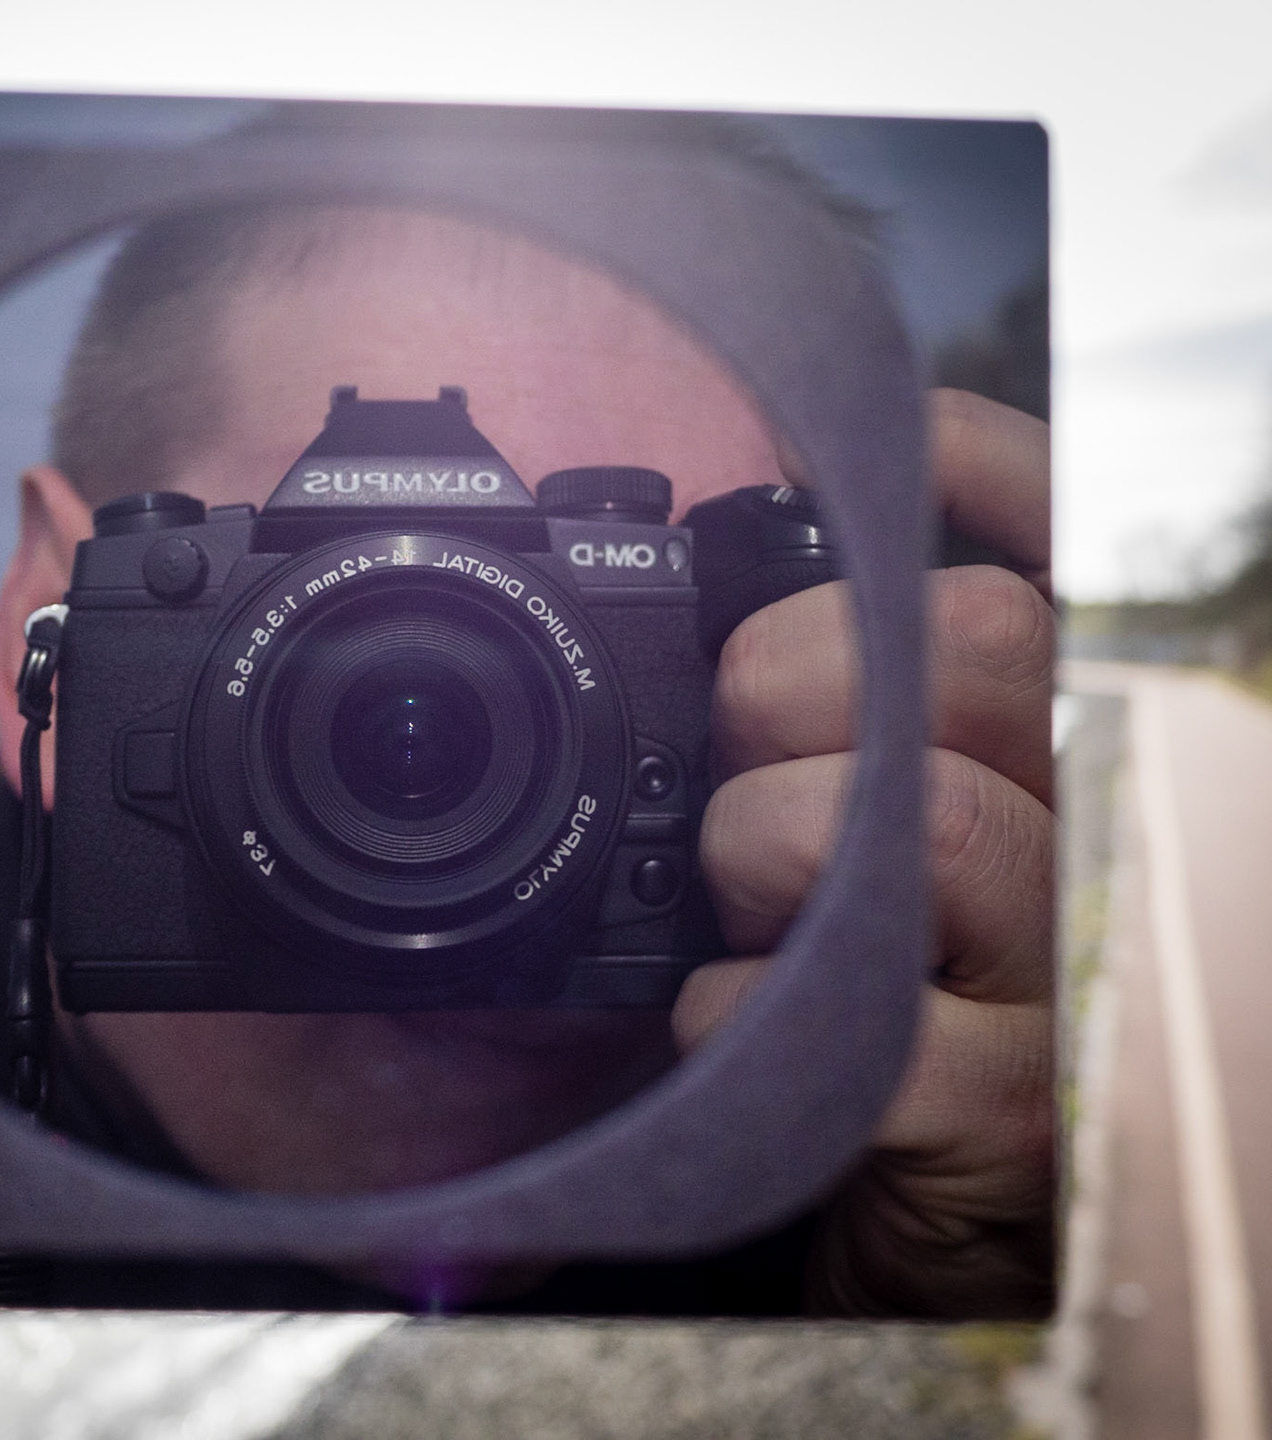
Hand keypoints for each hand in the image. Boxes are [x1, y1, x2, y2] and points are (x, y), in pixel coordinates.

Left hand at [674, 389, 1055, 1316]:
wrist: (873, 1216)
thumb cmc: (830, 995)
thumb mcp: (813, 831)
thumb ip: (804, 715)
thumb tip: (705, 563)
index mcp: (1013, 750)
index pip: (1041, 559)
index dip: (975, 468)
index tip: (870, 437)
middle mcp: (1062, 835)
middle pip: (981, 648)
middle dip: (803, 668)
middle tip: (729, 742)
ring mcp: (1047, 974)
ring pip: (927, 818)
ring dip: (770, 843)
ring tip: (731, 899)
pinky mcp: (1001, 1112)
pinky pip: (864, 1012)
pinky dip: (746, 1009)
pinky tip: (724, 1020)